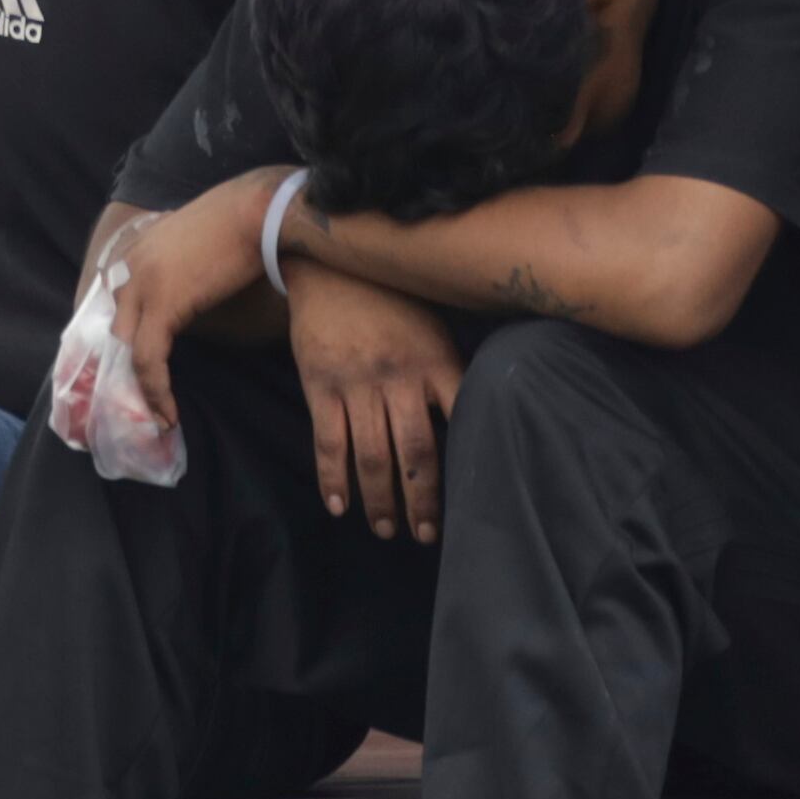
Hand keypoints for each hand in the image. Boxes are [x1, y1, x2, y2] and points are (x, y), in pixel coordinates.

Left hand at [105, 169, 293, 434]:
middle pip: (111, 332)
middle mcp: (126, 268)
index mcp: (132, 254)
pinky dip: (155, 391)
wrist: (260, 210)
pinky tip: (168, 414)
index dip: (118, 347)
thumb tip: (185, 300)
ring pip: (127, 351)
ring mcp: (140, 285)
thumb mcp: (195, 249)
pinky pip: (148, 359)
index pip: (112, 309)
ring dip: (138, 391)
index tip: (127, 379)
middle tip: (129, 409)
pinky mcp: (162, 304)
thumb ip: (178, 274)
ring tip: (155, 420)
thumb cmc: (242, 225)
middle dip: (118, 373)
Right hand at [286, 265, 463, 539]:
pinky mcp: (320, 384)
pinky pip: (327, 440)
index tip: (477, 502)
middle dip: (423, 501)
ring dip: (379, 499)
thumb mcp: (435, 325)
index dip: (467, 467)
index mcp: (435, 362)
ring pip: (371, 455)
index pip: (462, 422)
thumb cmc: (394, 297)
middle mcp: (398, 377)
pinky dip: (332, 477)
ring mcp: (356, 382)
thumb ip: (450, 371)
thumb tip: (480, 419)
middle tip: (427, 536)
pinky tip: (339, 506)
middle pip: (416, 452)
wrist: (331, 262)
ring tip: (386, 530)